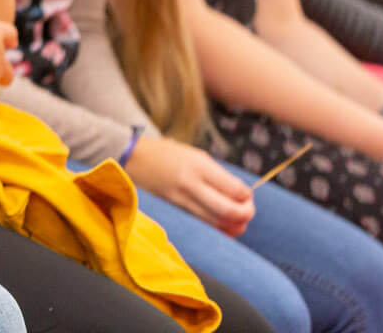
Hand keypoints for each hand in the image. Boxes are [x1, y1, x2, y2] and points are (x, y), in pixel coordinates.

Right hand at [125, 137, 254, 237]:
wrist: (134, 158)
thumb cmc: (169, 154)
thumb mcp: (196, 156)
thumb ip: (218, 175)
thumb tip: (241, 195)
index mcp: (199, 166)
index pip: (234, 189)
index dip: (247, 196)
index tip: (247, 195)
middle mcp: (192, 185)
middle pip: (228, 210)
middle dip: (245, 214)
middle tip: (248, 210)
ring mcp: (182, 200)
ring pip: (216, 222)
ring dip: (234, 225)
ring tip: (238, 220)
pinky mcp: (177, 210)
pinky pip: (203, 224)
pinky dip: (218, 228)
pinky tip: (224, 226)